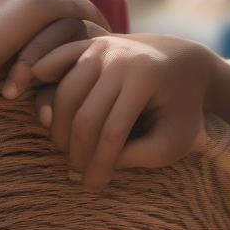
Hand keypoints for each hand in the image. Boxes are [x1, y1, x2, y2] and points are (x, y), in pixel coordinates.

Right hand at [0, 0, 107, 88]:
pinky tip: (105, 36)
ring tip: (99, 35)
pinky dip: (92, 21)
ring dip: (79, 18)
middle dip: (61, 13)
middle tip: (84, 32)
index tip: (49, 30)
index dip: (35, 13)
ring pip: (61, 0)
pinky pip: (77, 9)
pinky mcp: (37, 1)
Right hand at [22, 34, 215, 188]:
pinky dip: (43, 81)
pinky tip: (43, 112)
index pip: (112, 133)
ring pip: (65, 94)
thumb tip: (92, 163)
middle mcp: (120, 58)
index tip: (94, 186)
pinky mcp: (90, 43)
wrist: (185, 64)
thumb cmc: (181, 110)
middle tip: (78, 172)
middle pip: (84, 115)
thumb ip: (137, 157)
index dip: (99, 165)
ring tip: (68, 151)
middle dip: (77, 152)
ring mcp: (103, 47)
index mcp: (146, 79)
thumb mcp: (173, 141)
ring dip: (59, 129)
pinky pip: (57, 62)